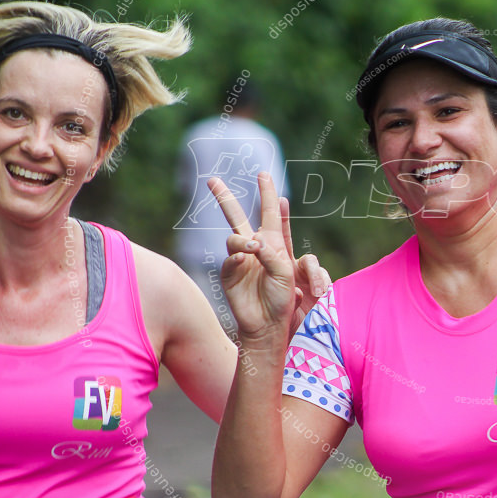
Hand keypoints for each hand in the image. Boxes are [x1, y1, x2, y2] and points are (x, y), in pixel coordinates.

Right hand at [209, 173, 328, 345]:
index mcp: (273, 244)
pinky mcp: (229, 274)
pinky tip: (245, 259)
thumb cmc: (282, 298)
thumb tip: (251, 242)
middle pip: (237, 217)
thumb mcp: (285, 272)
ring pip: (234, 237)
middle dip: (224, 198)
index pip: (270, 214)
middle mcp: (255, 248)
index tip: (263, 174)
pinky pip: (230, 259)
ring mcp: (239, 260)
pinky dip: (238, 257)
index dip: (268, 195)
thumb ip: (271, 254)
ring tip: (255, 247)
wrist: (267, 323)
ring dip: (243, 240)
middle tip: (211, 179)